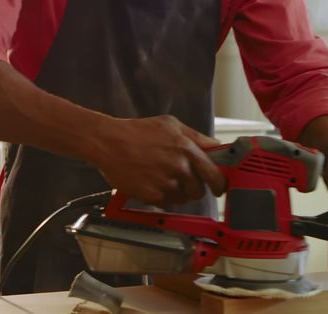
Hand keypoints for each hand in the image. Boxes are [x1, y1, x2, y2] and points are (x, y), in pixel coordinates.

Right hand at [93, 115, 226, 206]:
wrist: (108, 142)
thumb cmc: (137, 131)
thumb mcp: (170, 125)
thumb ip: (196, 137)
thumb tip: (216, 147)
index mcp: (186, 148)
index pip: (215, 174)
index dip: (219, 183)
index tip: (219, 187)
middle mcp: (178, 167)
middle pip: (199, 191)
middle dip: (193, 187)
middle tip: (181, 179)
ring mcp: (165, 183)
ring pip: (183, 199)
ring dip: (177, 192)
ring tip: (161, 178)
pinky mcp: (152, 196)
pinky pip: (166, 203)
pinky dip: (161, 197)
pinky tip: (151, 182)